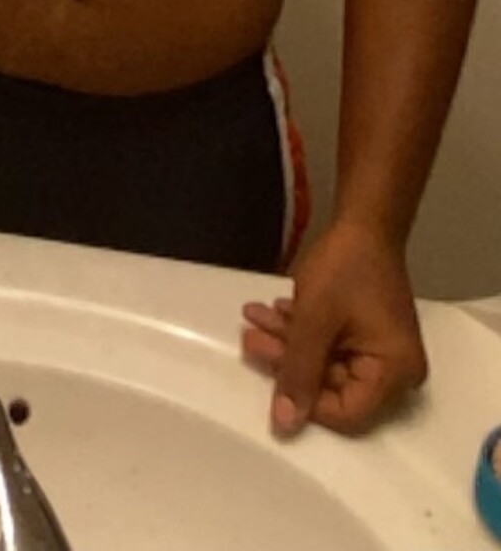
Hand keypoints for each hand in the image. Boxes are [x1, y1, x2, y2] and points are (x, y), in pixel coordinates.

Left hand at [241, 221, 427, 437]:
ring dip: (288, 341)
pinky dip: (301, 331)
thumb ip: (298, 372)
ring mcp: (379, 351)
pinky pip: (330, 346)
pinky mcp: (364, 335)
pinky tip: (272, 312)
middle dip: (288, 360)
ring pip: (325, 363)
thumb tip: (284, 425)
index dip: (307, 402)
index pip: (347, 414)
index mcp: (394, 373)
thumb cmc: (346, 267)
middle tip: (251, 337)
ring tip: (254, 320)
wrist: (364, 220)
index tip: (272, 375)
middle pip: (333, 387)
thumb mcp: (315, 320)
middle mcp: (394, 372)